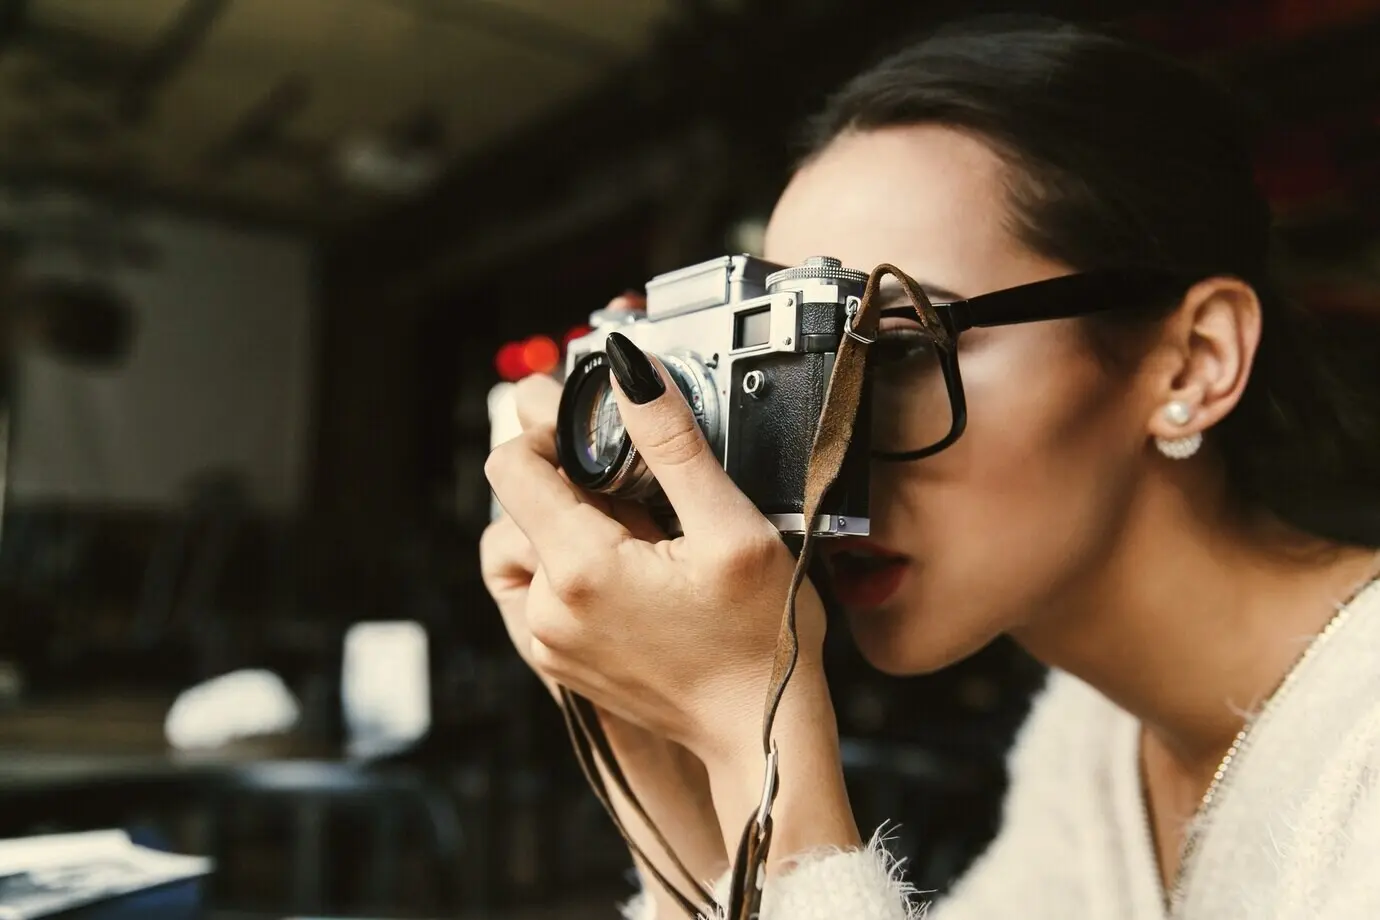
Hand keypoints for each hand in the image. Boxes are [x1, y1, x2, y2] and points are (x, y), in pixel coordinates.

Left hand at [485, 330, 829, 762]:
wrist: (759, 734)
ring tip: (635, 530)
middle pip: (521, 502)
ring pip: (526, 544)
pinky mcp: (558, 660)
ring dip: (567, 521)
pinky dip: (569, 564)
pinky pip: (537, 588)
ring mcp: (548, 640)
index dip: (546, 429)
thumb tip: (627, 371)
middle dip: (572, 478)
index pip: (511, 465)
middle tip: (642, 489)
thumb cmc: (761, 639)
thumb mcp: (731, 528)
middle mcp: (548, 608)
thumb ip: (673, 443)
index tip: (592, 425)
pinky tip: (627, 566)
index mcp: (581, 568)